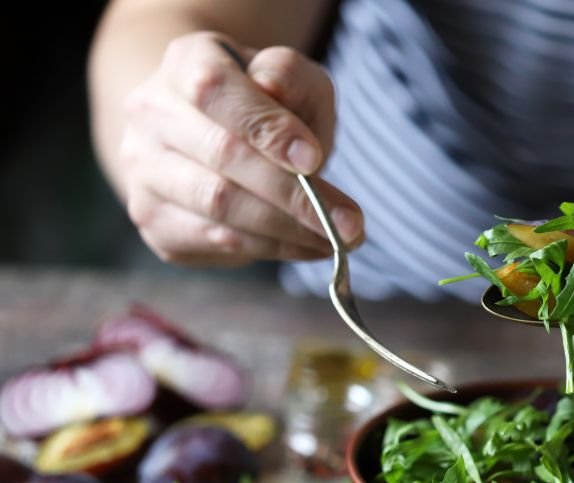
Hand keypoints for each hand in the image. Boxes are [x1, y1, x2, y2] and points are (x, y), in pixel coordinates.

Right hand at [120, 31, 362, 265]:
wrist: (209, 133)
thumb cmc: (264, 104)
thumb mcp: (293, 78)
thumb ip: (292, 78)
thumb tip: (283, 113)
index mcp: (184, 62)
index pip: (215, 90)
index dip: (267, 128)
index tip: (315, 159)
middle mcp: (150, 112)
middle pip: (222, 156)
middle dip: (294, 196)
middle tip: (350, 223)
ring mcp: (142, 169)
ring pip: (219, 207)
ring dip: (288, 231)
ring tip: (338, 239)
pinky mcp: (153, 219)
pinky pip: (215, 241)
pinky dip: (272, 249)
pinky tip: (309, 247)